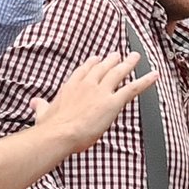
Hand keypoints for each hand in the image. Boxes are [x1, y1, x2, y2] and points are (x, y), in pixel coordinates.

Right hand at [40, 50, 158, 151]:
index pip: (84, 70)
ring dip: (129, 64)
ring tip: (136, 57)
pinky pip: (133, 88)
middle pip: (102, 68)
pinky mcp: (113, 102)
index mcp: (71, 86)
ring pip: (118, 73)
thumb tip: (35, 103)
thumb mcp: (42, 113)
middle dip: (112, 60)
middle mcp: (87, 84)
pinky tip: (154, 75)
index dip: (92, 63)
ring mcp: (101, 91)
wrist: (58, 133)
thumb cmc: (50, 127)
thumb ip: (41, 106)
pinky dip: (145, 81)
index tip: (97, 58)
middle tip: (119, 54)